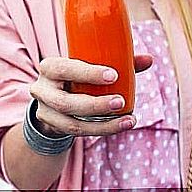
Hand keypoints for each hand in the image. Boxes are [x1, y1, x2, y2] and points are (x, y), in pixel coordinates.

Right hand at [29, 55, 152, 136]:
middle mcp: (42, 89)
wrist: (53, 96)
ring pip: (71, 123)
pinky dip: (102, 130)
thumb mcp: (90, 65)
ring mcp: (45, 111)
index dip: (87, 73)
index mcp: (50, 67)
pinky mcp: (53, 127)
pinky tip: (121, 125)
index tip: (113, 75)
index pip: (64, 68)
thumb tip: (148, 59)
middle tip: (121, 102)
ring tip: (128, 119)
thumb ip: (118, 61)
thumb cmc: (78, 74)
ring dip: (102, 124)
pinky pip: (78, 133)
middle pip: (65, 102)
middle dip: (95, 104)